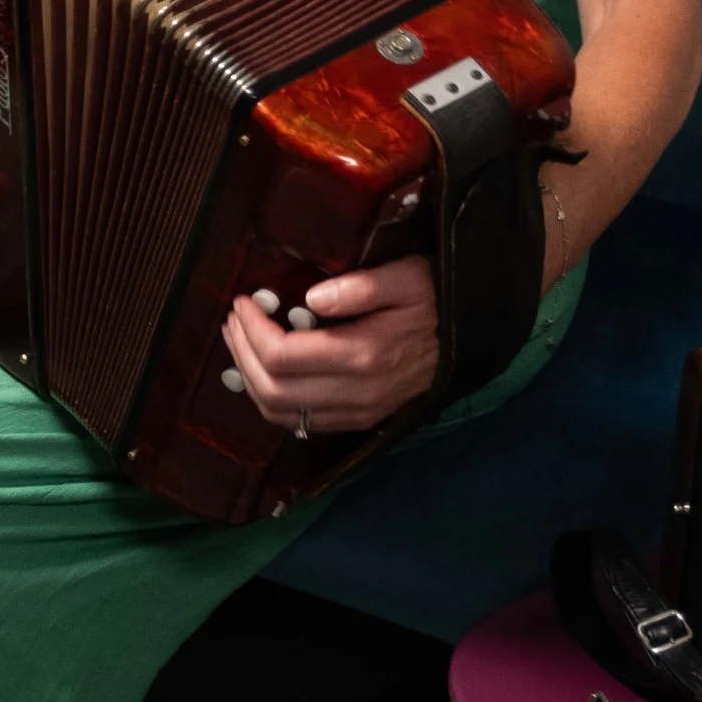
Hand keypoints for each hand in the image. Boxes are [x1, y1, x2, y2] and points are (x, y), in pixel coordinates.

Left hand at [221, 257, 438, 434]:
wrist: (467, 339)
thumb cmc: (433, 300)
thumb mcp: (406, 278)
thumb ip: (361, 287)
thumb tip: (312, 299)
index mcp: (363, 355)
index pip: (282, 355)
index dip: (251, 329)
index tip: (242, 302)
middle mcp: (356, 393)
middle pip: (272, 389)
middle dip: (241, 353)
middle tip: (234, 320)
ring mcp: (356, 412)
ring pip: (279, 412)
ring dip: (248, 378)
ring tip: (241, 342)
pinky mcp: (356, 420)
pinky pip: (298, 423)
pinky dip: (270, 398)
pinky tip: (263, 370)